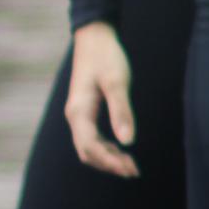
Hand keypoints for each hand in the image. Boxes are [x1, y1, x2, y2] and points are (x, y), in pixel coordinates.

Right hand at [65, 21, 138, 179]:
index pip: (91, 147)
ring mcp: (78, 114)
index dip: (110, 162)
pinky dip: (105, 148)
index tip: (131, 169)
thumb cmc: (107, 56)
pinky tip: (122, 149)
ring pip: (88, 147)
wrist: (94, 36)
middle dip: (109, 164)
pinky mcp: (84, 110)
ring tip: (131, 165)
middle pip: (87, 152)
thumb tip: (128, 142)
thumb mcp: (117, 82)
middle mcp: (74, 116)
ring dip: (107, 158)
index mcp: (79, 111)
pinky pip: (91, 138)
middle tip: (134, 171)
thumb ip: (122, 111)